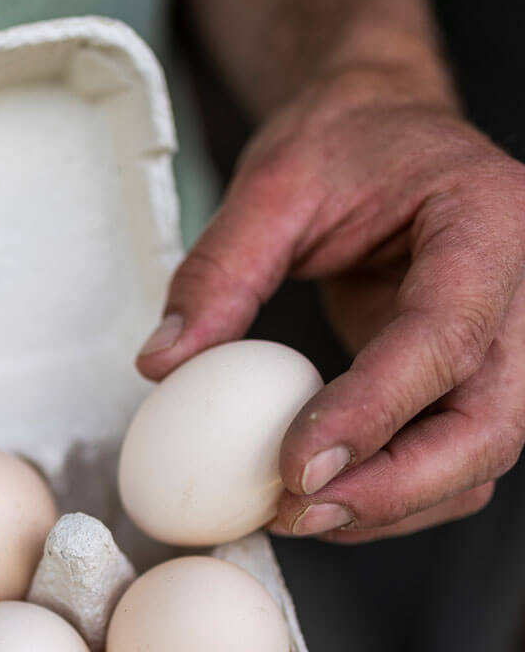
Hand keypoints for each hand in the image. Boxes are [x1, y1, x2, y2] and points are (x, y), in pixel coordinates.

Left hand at [137, 68, 524, 541]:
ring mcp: (510, 341)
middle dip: (392, 488)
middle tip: (296, 511)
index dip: (374, 412)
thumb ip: (219, 273)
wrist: (386, 138)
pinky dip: (391, 493)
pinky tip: (323, 495)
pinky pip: (453, 459)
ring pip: (479, 459)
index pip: (446, 334)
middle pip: (491, 424)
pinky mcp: (477, 378)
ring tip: (297, 514)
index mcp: (488, 221)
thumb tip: (163, 364)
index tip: (297, 466)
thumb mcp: (273, 184)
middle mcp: (524, 289)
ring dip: (389, 506)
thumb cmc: (344, 146)